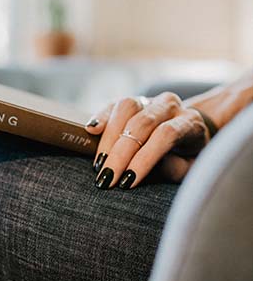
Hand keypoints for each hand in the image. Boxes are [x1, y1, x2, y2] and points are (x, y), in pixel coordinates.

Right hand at [85, 92, 208, 188]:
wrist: (188, 132)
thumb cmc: (188, 157)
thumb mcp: (190, 169)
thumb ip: (173, 169)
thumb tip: (148, 169)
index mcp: (190, 122)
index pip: (166, 134)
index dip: (145, 158)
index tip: (127, 181)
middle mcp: (170, 105)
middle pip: (142, 123)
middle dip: (121, 153)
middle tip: (107, 178)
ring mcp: (150, 100)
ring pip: (126, 107)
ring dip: (109, 137)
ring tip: (99, 163)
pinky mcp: (132, 102)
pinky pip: (113, 104)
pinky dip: (101, 117)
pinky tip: (91, 131)